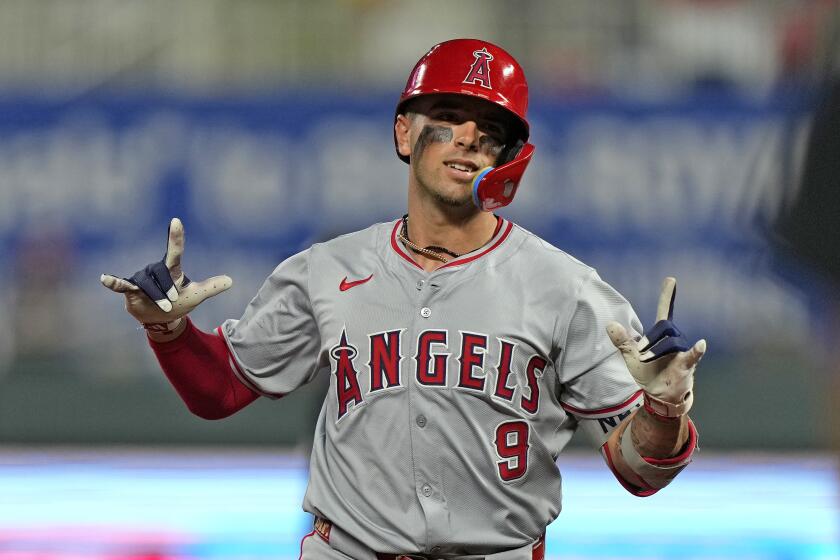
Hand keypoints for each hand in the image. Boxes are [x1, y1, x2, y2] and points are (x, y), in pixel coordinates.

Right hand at [100, 218, 231, 333]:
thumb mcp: (196, 296)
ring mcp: (142, 279)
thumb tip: (231, 281)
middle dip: (168, 289)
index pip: (175, 250)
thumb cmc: (179, 302)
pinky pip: (122, 284)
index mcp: (173, 269)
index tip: (176, 221)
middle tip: (174, 301)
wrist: (160, 318)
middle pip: (161, 273)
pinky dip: (114, 282)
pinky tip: (104, 278)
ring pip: (147, 284)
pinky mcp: (130, 289)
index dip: (175, 237)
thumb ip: (211, 287)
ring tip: (165, 307)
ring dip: (157, 296)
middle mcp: (156, 270)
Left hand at [606, 277, 705, 417]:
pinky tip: (701, 344)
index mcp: (660, 336)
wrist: (659, 396)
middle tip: (640, 352)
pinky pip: (692, 355)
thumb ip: (622, 341)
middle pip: (665, 327)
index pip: (665, 311)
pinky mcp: (687, 365)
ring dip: (656, 351)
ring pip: (671, 342)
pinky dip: (696, 350)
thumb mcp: (630, 357)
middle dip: (651, 338)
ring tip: (646, 360)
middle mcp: (674, 339)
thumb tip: (610, 324)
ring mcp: (682, 351)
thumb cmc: (648, 373)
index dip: (667, 296)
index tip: (671, 279)